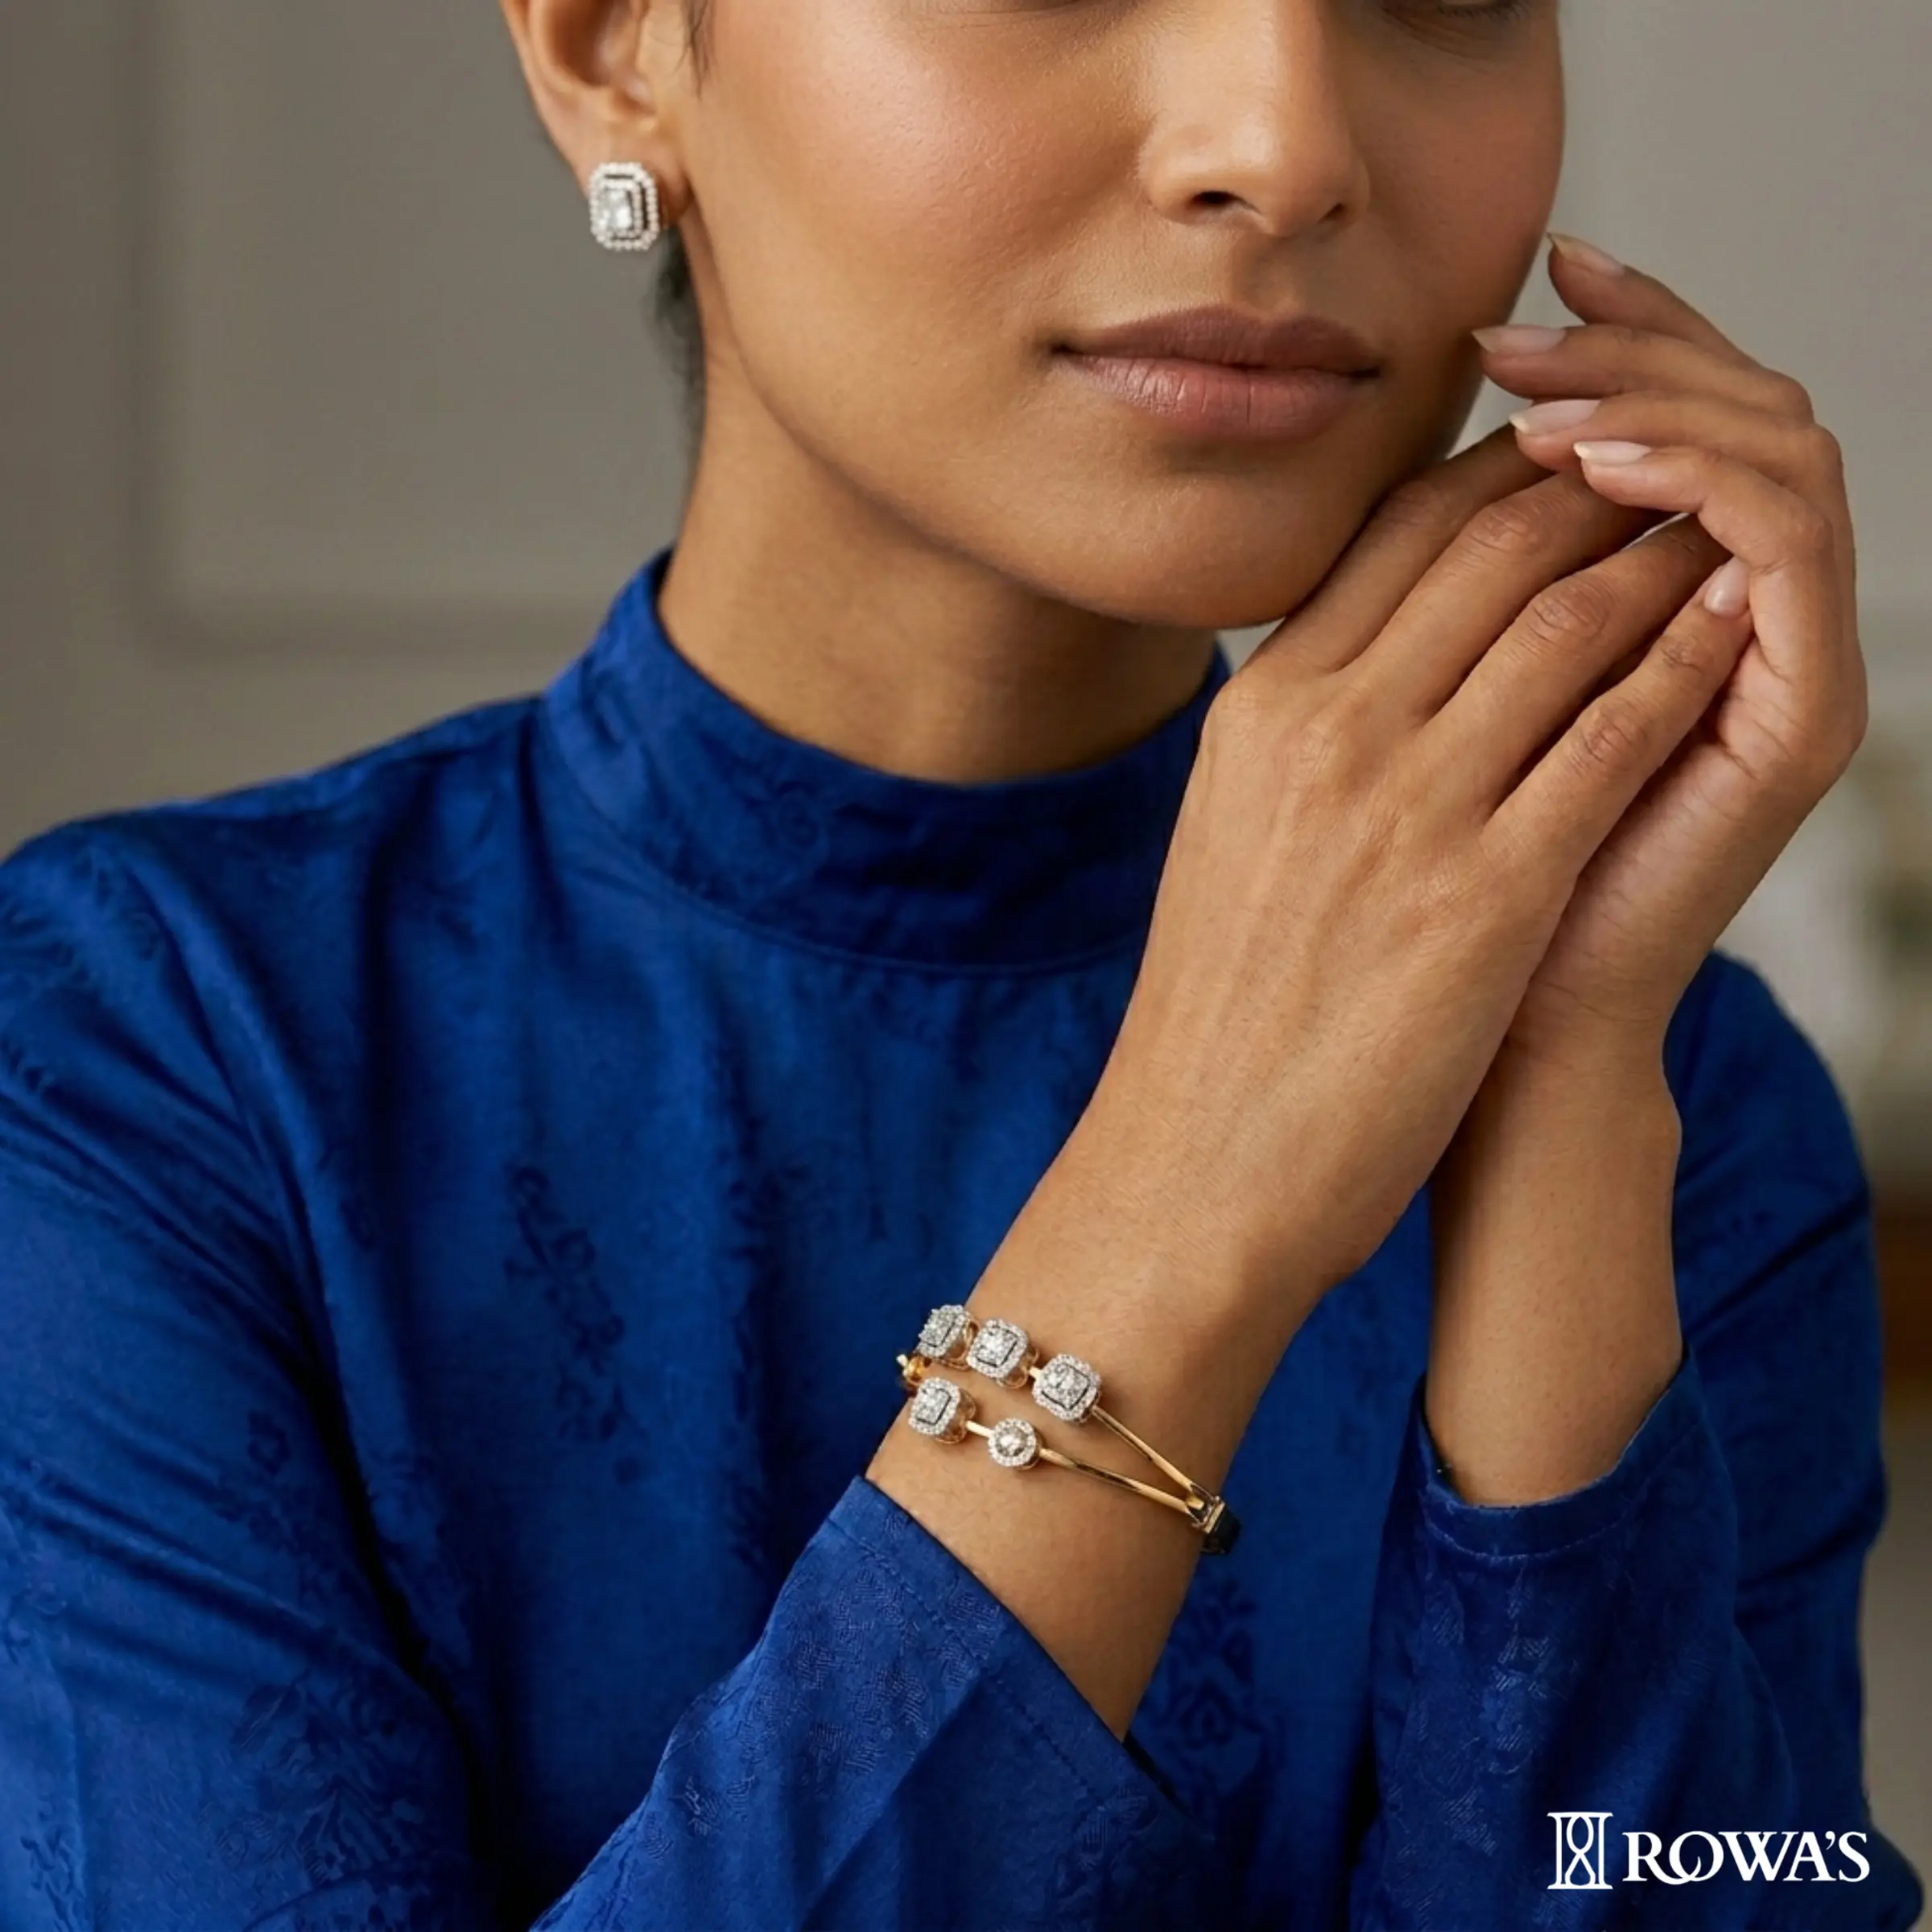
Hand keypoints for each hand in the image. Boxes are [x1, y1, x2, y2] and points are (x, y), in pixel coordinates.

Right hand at [1080, 424, 1752, 1311]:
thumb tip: (1367, 659)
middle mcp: (1327, 730)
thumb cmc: (1219, 1014)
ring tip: (1719, 524)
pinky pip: (1614, 732)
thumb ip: (1298, 731)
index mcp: (1259, 708)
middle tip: (1671, 460)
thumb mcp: (1231, 831)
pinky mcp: (1487, 892)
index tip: (1572, 453)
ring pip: (1565, 615)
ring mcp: (1407, 806)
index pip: (1397, 531)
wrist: (1200, 1163)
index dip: (1504, 467)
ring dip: (1658, 551)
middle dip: (1596, 478)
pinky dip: (1686, 659)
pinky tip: (1734, 624)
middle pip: (1489, 543)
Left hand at [1476, 234, 1866, 1059]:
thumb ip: (1459, 592)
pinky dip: (1702, 485)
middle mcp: (1741, 618)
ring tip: (1549, 404)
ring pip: (1779, 450)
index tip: (1500, 305)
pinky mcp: (1802, 717)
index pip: (1668, 423)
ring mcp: (1785, 663)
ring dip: (1663, 403)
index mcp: (1663, 604)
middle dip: (1630, 348)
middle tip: (1517, 328)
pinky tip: (1601, 467)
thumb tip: (1412, 465)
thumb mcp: (1434, 700)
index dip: (1604, 346)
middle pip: (1737, 409)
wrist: (1494, 1031)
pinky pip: (1787, 548)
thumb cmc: (1440, 879)